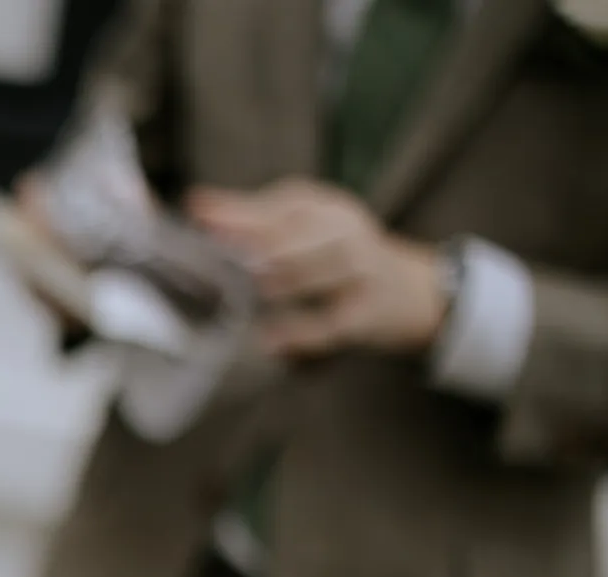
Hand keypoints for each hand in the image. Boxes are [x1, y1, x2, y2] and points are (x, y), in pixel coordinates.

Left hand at [188, 180, 446, 359]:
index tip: (197, 214)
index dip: (239, 210)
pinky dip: (302, 334)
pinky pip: (333, 324)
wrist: (412, 292)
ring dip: (288, 280)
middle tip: (223, 255)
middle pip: (306, 233)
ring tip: (254, 289)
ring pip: (324, 271)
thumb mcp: (304, 228)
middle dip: (264, 242)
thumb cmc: (334, 258)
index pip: (283, 204)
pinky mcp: (367, 315)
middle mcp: (346, 232)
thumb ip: (252, 218)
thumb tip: (195, 202)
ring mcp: (361, 272)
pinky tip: (270, 343)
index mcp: (325, 208)